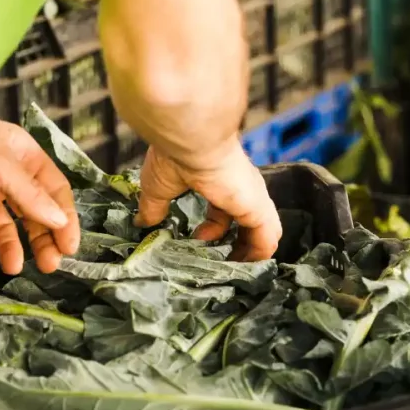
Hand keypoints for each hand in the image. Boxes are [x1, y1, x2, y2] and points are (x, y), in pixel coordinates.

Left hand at [0, 115, 79, 274]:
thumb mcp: (1, 163)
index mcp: (23, 158)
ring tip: (13, 266)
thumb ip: (30, 194)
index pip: (53, 192)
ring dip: (12, 248)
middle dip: (42, 240)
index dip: (64, 218)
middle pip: (33, 215)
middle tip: (50, 264)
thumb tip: (59, 220)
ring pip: (5, 230)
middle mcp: (6, 178)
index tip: (69, 245)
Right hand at [133, 140, 282, 260]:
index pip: (226, 209)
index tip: (197, 240)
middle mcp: (242, 188)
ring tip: (235, 270)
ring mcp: (253, 197)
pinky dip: (258, 256)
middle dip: (235, 244)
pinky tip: (245, 268)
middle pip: (247, 223)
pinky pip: (266, 240)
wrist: (190, 139)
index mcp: (221, 180)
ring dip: (249, 253)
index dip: (214, 228)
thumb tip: (143, 222)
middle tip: (220, 262)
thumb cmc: (175, 155)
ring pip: (263, 233)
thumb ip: (154, 207)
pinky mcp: (258, 207)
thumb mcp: (158, 187)